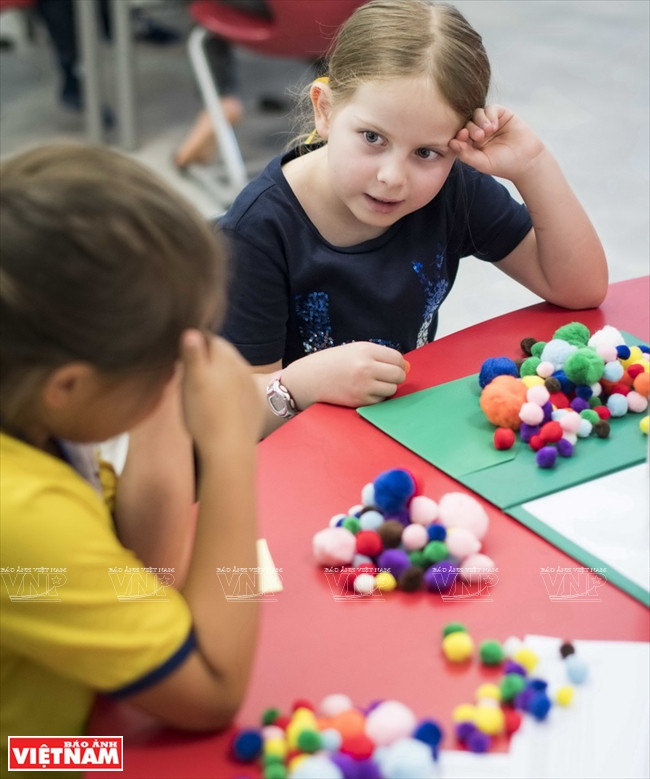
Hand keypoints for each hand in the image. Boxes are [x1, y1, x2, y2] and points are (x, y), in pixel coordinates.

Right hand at [179, 331, 262, 450]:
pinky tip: (220, 405)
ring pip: (231, 372)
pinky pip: (240, 390)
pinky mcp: (255, 402)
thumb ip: (192, 354)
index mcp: (224, 355)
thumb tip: (190, 330)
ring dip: (220, 375)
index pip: (207, 338)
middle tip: (190, 373)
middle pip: (221, 355)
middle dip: (207, 359)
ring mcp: (251, 384)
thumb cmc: (204, 413)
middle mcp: (241, 365)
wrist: (229, 448)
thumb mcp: (192, 381)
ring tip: (204, 391)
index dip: (192, 344)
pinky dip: (231, 392)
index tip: (180, 354)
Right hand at [283, 342, 407, 408]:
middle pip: (398, 375)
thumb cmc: (332, 363)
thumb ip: (379, 356)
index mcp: (365, 350)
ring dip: (386, 388)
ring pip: (392, 390)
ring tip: (372, 384)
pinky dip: (376, 398)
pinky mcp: (359, 401)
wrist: (308, 379)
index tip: (393, 366)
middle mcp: (366, 367)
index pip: (397, 358)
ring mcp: (363, 386)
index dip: (399, 364)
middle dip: (396, 377)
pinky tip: (364, 392)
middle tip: (386, 377)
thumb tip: (406, 367)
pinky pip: (380, 401)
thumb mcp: (354, 350)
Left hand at [449, 105, 546, 181]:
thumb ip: (465, 154)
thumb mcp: (481, 162)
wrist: (526, 160)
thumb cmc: (503, 165)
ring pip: (477, 114)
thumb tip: (451, 143)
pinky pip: (491, 109)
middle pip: (467, 123)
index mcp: (472, 144)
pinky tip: (493, 126)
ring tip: (487, 132)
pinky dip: (489, 115)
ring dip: (479, 121)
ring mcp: (490, 122)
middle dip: (471, 128)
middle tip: (479, 137)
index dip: (459, 134)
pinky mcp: (502, 114)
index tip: (462, 136)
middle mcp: (479, 132)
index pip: (460, 135)